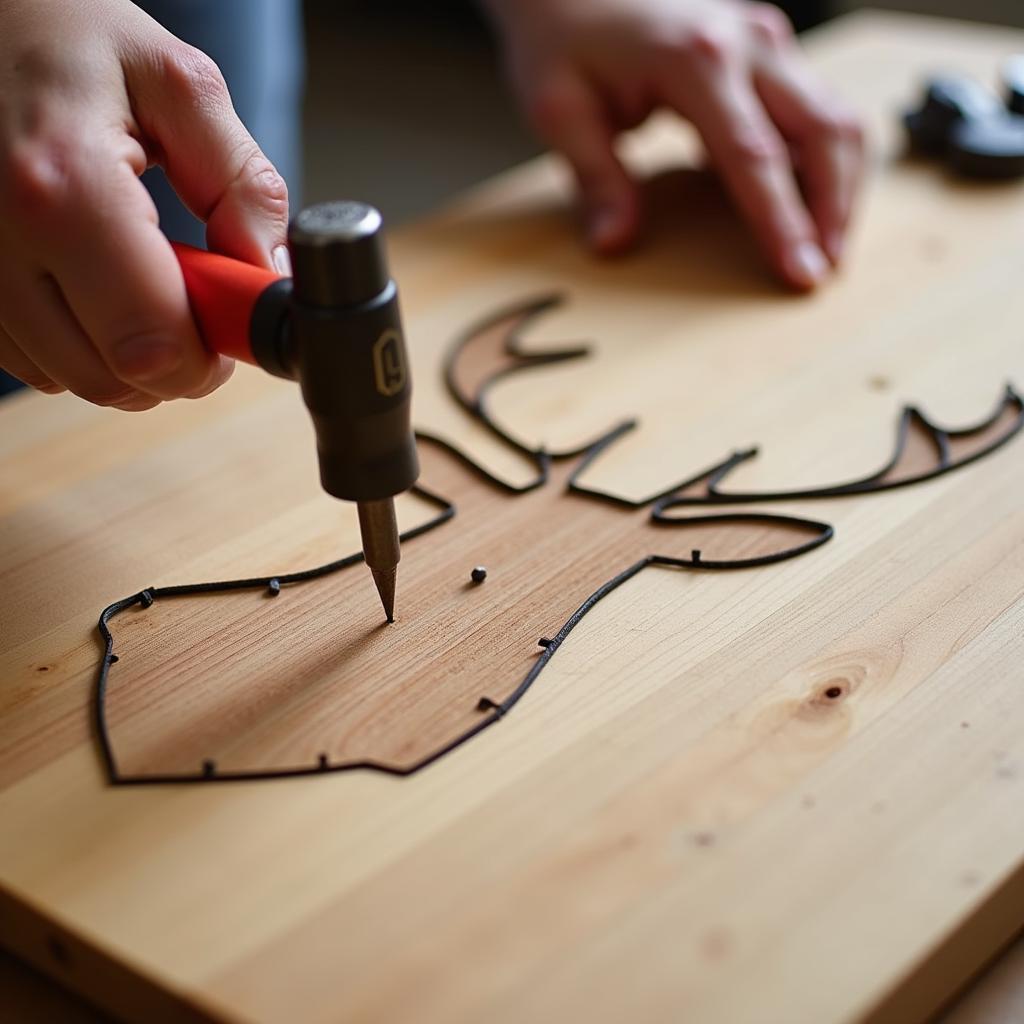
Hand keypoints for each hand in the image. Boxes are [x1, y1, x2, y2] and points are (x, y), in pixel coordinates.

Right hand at [0, 0, 289, 409]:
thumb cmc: (74, 42)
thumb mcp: (182, 90)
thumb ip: (242, 188)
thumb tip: (269, 277)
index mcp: (66, 186)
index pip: (152, 342)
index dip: (207, 359)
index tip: (228, 329)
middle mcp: (2, 238)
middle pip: (113, 378)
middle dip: (174, 363)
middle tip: (197, 309)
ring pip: (72, 379)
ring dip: (126, 357)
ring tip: (143, 283)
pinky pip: (32, 360)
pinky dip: (79, 344)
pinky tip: (94, 285)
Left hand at [484, 0, 864, 289]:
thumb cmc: (564, 45)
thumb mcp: (561, 112)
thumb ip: (596, 179)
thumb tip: (614, 242)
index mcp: (695, 59)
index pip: (754, 155)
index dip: (783, 221)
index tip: (802, 273)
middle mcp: (747, 44)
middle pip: (823, 132)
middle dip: (833, 209)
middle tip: (823, 273)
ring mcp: (767, 42)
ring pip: (836, 118)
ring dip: (842, 187)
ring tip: (825, 248)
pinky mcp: (771, 53)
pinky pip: (819, 110)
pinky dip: (825, 162)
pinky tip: (810, 207)